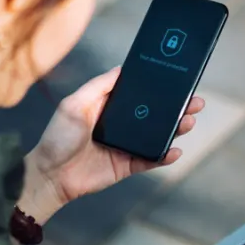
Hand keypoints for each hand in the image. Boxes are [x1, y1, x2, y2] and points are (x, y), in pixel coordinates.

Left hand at [20, 67, 204, 223]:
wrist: (49, 176)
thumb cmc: (56, 138)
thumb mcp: (74, 104)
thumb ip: (99, 86)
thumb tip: (122, 69)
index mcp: (109, 106)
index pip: (139, 93)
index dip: (158, 87)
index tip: (177, 79)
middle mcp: (120, 124)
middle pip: (155, 113)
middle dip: (176, 107)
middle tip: (195, 101)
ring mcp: (126, 145)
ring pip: (157, 135)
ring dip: (175, 129)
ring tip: (188, 121)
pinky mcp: (127, 166)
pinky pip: (151, 159)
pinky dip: (165, 155)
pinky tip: (175, 150)